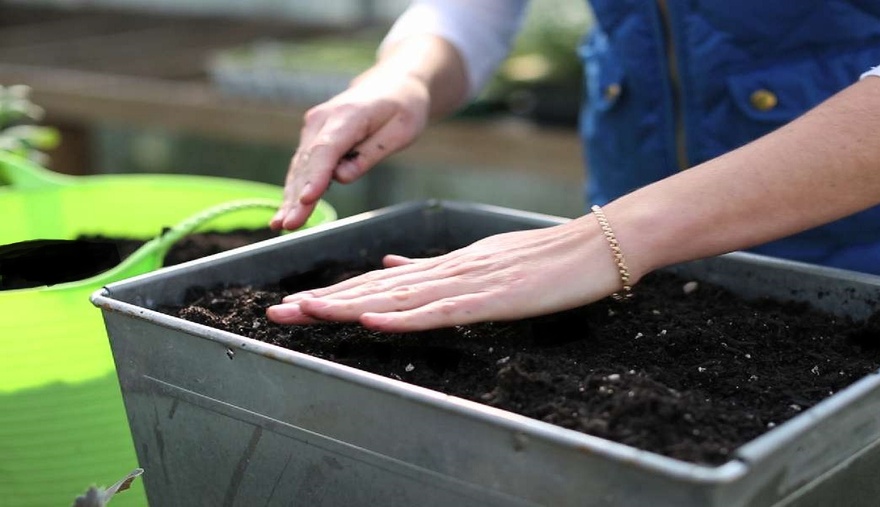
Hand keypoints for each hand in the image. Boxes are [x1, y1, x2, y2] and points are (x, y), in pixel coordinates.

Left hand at [266, 217, 627, 331]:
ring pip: (399, 298)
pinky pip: (443, 310)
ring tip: (307, 312)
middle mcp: (449, 271)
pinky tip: (375, 321)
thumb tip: (389, 269)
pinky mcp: (494, 298)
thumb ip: (436, 269)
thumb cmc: (546, 259)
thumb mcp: (484, 262)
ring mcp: (470, 282)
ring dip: (351, 307)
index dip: (336, 294)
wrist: (595, 246)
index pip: (380, 284)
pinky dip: (406, 316)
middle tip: (278, 313)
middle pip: (377, 290)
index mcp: (446, 266)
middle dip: (326, 302)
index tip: (296, 304)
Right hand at [271, 70, 430, 229]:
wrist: (392, 83)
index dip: (316, 176)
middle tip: (288, 225)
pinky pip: (303, 166)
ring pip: (300, 167)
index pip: (327, 149)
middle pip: (308, 163)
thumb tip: (342, 177)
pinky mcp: (313, 137)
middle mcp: (322, 120)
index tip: (307, 199)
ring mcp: (314, 127)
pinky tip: (286, 211)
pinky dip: (295, 188)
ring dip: (289, 196)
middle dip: (297, 196)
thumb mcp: (402, 129)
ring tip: (280, 224)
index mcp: (348, 116)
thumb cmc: (402, 107)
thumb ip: (371, 153)